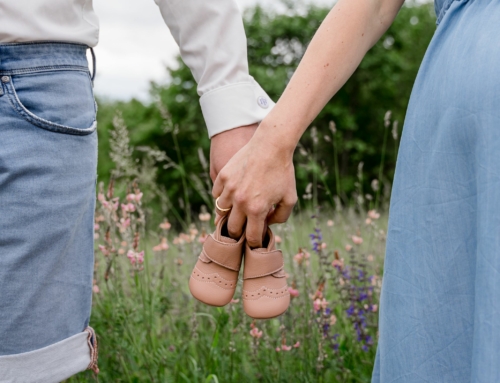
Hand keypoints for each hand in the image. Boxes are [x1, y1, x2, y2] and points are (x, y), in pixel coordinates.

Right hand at [212, 127, 297, 247]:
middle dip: (239, 233)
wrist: (271, 145)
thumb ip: (280, 217)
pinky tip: (232, 194)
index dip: (254, 243)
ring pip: (221, 212)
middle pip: (232, 229)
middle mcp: (240, 201)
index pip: (251, 237)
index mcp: (257, 210)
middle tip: (244, 229)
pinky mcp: (223, 176)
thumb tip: (267, 224)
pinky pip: (216, 194)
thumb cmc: (283, 172)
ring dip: (229, 214)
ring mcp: (229, 188)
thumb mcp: (290, 198)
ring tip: (237, 211)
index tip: (255, 242)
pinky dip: (222, 197)